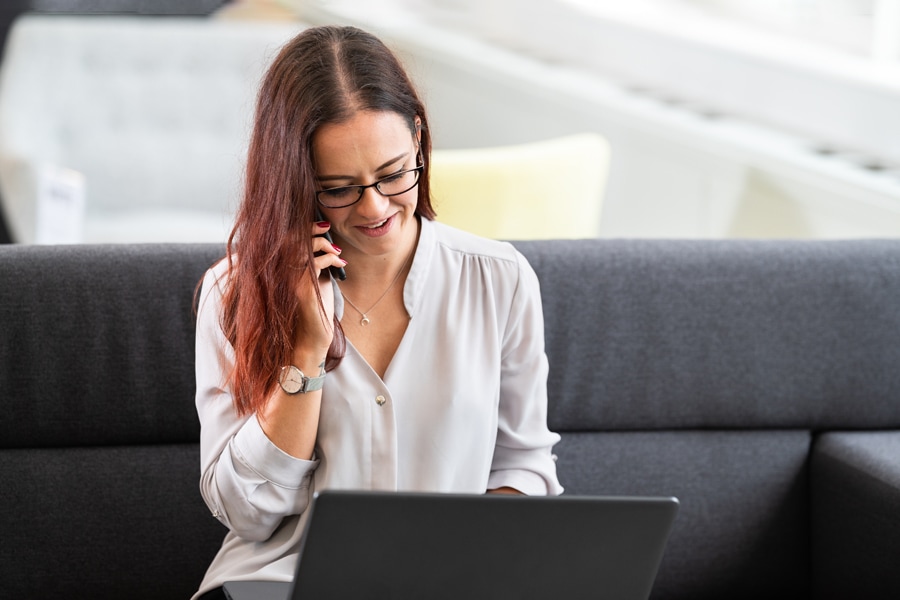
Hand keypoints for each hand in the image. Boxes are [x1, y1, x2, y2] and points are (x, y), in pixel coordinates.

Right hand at [292, 221, 346, 362]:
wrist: (312, 338)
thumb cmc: (315, 309)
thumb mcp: (315, 280)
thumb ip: (314, 261)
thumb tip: (325, 242)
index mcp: (282, 271)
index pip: (288, 240)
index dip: (304, 228)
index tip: (322, 226)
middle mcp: (282, 274)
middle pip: (294, 239)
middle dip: (312, 230)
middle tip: (328, 229)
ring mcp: (290, 280)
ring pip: (305, 248)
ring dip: (324, 244)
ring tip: (337, 252)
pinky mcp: (302, 287)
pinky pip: (316, 262)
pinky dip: (331, 259)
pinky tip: (340, 264)